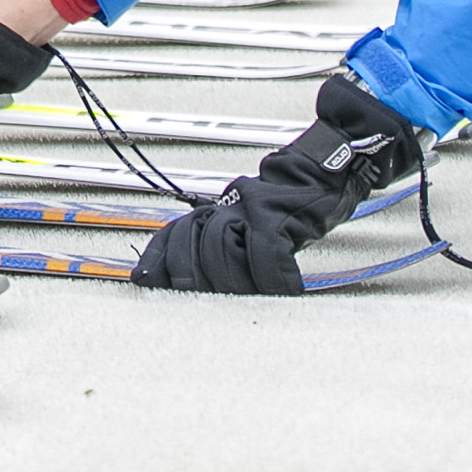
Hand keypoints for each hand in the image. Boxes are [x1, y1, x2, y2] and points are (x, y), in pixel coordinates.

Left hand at [131, 75, 421, 295]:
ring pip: (222, 251)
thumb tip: (183, 277)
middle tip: (208, 300)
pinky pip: (265, 253)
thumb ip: (217, 243)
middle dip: (196, 280)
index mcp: (216, 208)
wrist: (323, 170)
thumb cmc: (288, 206)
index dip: (158, 262)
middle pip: (193, 246)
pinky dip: (273, 278)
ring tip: (249, 294)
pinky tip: (282, 288)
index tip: (148, 283)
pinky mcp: (280, 215)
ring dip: (235, 282)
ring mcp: (253, 209)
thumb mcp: (246, 223)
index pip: (171, 234)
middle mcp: (228, 205)